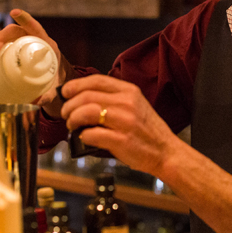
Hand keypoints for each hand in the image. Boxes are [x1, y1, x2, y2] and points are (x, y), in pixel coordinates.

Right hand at [0, 9, 72, 113]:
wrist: (52, 79)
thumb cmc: (55, 78)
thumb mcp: (54, 85)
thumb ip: (49, 94)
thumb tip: (37, 102)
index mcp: (43, 42)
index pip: (34, 26)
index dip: (25, 19)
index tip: (14, 13)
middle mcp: (26, 40)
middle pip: (8, 34)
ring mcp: (14, 45)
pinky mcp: (5, 54)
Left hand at [60, 75, 180, 175]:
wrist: (165, 151)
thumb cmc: (147, 131)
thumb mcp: (135, 106)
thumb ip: (113, 99)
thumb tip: (82, 100)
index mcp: (130, 92)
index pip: (96, 80)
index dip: (76, 85)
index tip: (65, 92)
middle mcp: (127, 103)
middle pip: (87, 96)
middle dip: (70, 105)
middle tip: (66, 114)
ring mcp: (125, 121)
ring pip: (87, 112)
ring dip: (73, 119)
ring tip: (72, 125)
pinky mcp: (122, 140)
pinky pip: (92, 134)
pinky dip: (83, 136)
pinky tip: (84, 138)